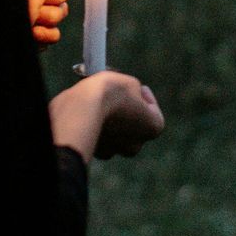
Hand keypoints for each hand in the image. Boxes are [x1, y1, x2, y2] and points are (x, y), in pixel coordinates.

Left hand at [25, 0, 73, 45]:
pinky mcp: (38, 29)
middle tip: (36, 4)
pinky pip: (55, 32)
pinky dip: (46, 35)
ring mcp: (36, 10)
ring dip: (47, 19)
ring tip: (31, 21)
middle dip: (52, 2)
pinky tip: (33, 34)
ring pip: (60, 12)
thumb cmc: (7, 17)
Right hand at [48, 71, 163, 161]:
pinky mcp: (95, 151)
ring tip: (103, 104)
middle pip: (135, 127)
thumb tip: (129, 97)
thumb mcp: (130, 83)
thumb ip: (134, 93)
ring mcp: (115, 150)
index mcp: (154, 127)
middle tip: (120, 97)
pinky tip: (91, 114)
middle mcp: (136, 145)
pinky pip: (99, 139)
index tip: (138, 87)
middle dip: (129, 113)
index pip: (153, 110)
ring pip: (116, 136)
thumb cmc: (110, 94)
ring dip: (113, 122)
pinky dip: (97, 129)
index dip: (144, 96)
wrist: (81, 109)